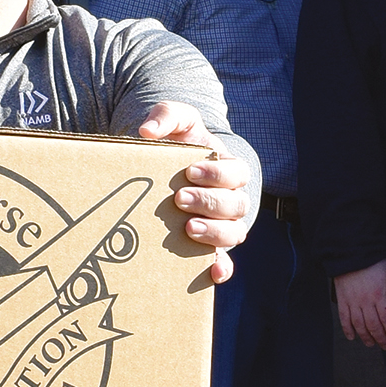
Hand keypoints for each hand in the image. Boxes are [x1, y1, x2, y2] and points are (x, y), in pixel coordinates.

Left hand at [139, 101, 252, 282]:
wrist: (159, 168)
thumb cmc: (174, 143)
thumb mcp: (174, 120)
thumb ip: (165, 115)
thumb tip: (148, 132)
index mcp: (227, 169)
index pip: (237, 172)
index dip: (218, 174)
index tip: (190, 171)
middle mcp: (229, 199)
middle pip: (237, 205)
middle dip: (210, 202)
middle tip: (180, 199)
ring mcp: (220, 225)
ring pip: (234, 233)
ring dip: (215, 233)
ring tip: (188, 228)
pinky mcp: (207, 246)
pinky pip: (224, 262)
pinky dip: (222, 269)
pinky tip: (211, 271)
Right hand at [334, 260, 385, 349]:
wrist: (353, 252)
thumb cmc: (376, 264)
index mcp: (381, 295)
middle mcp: (366, 301)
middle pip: (374, 326)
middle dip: (381, 339)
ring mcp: (352, 301)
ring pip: (359, 325)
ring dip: (366, 337)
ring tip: (371, 344)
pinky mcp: (342, 300)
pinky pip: (344, 318)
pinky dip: (347, 330)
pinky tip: (353, 337)